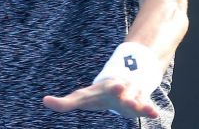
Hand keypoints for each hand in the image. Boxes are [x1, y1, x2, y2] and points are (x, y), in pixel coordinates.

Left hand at [42, 78, 159, 118]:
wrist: (122, 84)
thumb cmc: (98, 95)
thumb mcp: (82, 98)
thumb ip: (64, 103)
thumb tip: (44, 101)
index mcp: (104, 89)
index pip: (105, 89)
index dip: (111, 87)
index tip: (113, 85)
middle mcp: (119, 90)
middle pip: (122, 91)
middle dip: (123, 91)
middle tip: (121, 89)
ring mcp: (131, 97)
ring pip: (136, 99)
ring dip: (138, 103)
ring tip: (142, 107)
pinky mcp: (140, 105)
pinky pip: (146, 107)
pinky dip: (149, 110)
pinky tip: (154, 113)